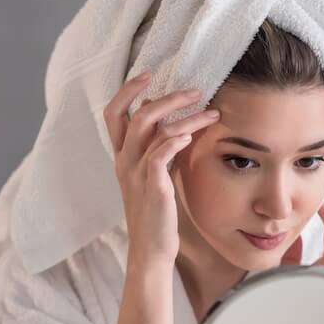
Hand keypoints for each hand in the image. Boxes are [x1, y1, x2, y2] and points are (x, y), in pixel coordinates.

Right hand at [102, 73, 219, 267]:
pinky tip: (193, 136)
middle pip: (134, 114)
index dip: (127, 90)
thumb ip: (159, 148)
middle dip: (164, 97)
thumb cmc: (157, 212)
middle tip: (195, 90)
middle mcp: (124, 161)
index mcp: (122, 156)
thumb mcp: (155, 175)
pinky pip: (160, 154)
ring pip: (151, 130)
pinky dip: (177, 140)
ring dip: (183, 116)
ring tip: (210, 112)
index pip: (113, 113)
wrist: (151, 249)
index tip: (149, 74)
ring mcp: (136, 173)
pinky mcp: (152, 187)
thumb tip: (172, 120)